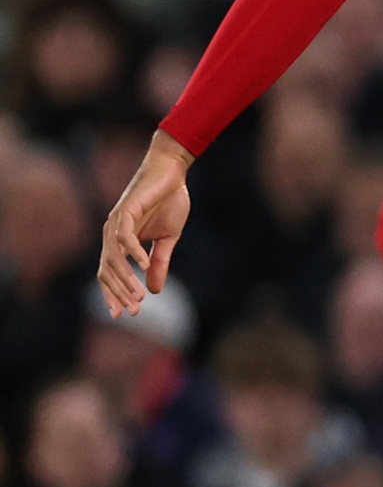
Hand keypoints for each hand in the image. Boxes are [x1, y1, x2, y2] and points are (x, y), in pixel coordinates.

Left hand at [96, 134, 192, 316]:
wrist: (172, 172)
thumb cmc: (168, 201)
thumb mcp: (167, 238)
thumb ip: (158, 263)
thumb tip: (154, 289)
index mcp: (120, 241)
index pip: (110, 274)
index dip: (114, 294)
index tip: (125, 314)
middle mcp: (112, 234)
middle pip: (107, 271)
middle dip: (119, 293)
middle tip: (135, 311)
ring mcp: (117, 223)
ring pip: (113, 258)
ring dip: (125, 279)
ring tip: (139, 296)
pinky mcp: (126, 211)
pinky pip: (124, 237)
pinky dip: (133, 253)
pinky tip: (143, 266)